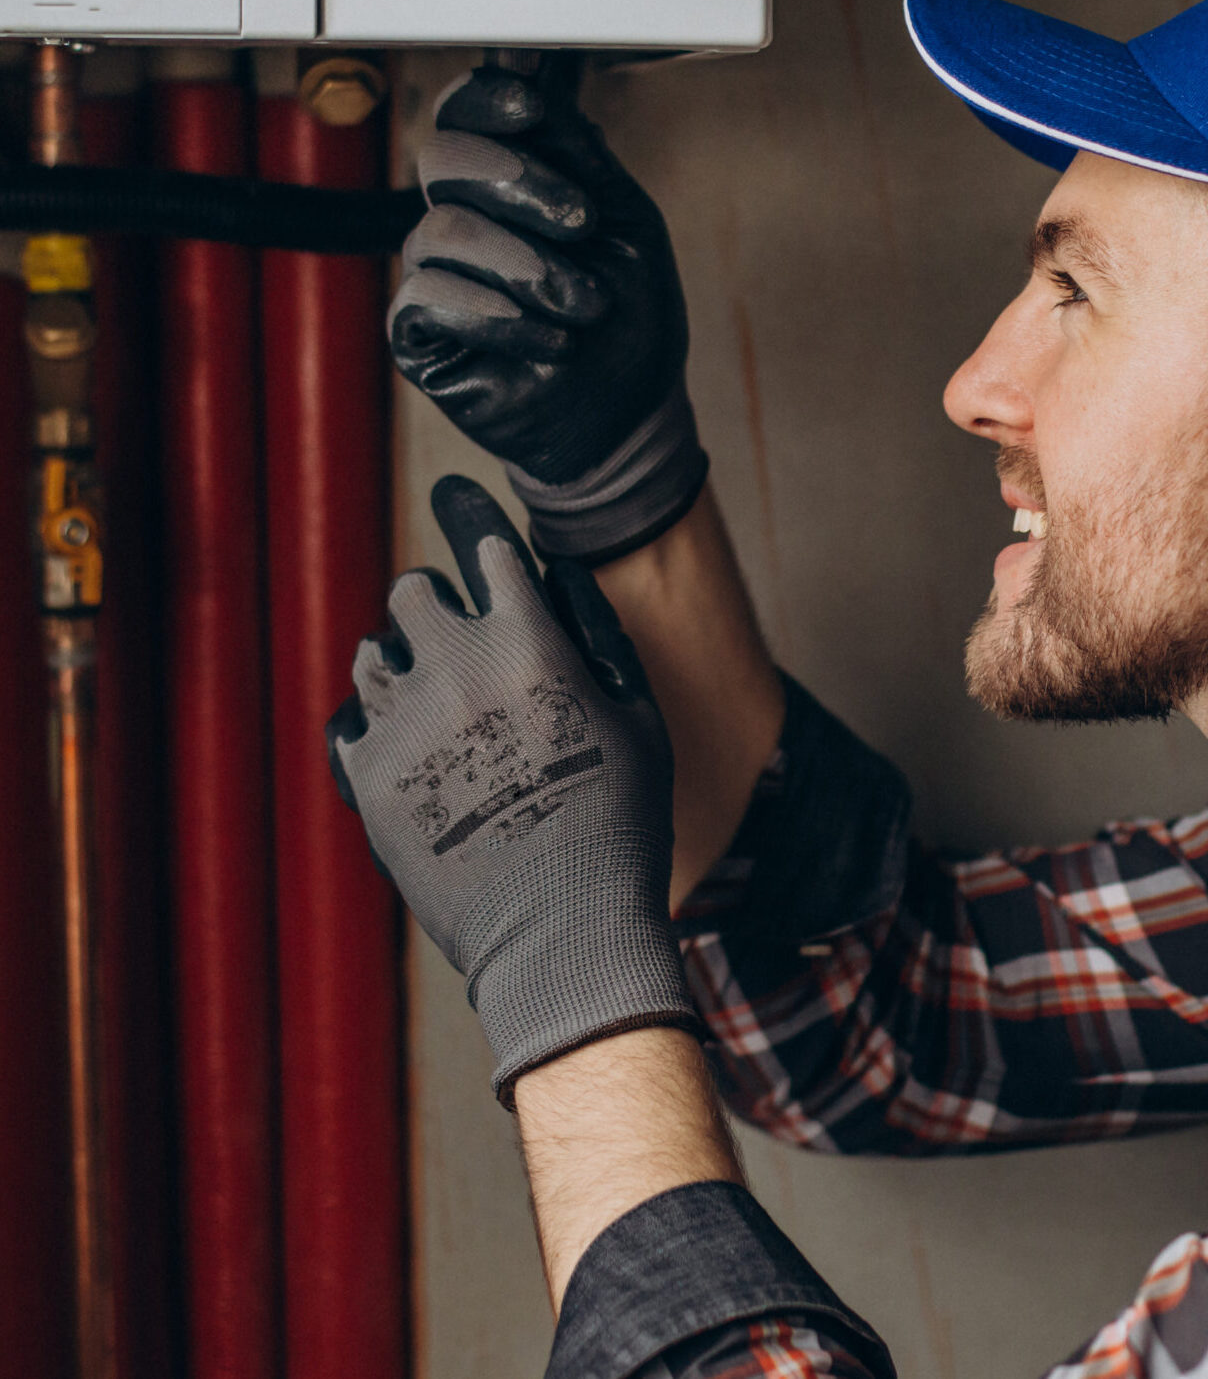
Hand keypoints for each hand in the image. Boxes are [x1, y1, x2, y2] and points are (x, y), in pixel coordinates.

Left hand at [326, 474, 699, 1101]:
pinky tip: (411, 755)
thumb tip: (556, 579)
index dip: (469, 509)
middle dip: (435, 603)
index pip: (482, 541)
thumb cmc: (621, 822)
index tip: (456, 493)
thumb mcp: (640, 719)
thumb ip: (596, 636)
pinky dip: (376, 728)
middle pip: (412, 590)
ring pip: (374, 653)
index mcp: (529, 638)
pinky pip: (351, 722)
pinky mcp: (367, 778)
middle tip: (459, 637)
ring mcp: (402, 721)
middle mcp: (455, 664)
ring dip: (403, 663)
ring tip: (436, 704)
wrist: (561, 931)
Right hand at [389, 57, 707, 563]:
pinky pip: (427, 298)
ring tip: (584, 306)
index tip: (533, 110)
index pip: (467, 111)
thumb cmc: (630, 322)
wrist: (627, 418)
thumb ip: (579, 155)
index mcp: (512, 183)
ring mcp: (437, 275)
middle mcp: (466, 218)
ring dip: (526, 265)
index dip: (488, 99)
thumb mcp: (626, 225)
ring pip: (441, 230)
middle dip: (518, 182)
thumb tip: (529, 70)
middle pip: (441, 156)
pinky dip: (498, 316)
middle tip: (580, 224)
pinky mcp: (421, 335)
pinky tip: (549, 341)